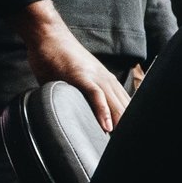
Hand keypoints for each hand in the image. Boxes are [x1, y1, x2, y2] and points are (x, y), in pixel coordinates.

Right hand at [11, 0, 129, 131]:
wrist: (48, 35)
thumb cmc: (59, 59)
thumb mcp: (77, 81)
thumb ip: (83, 97)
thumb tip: (80, 117)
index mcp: (108, 82)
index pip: (126, 106)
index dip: (131, 124)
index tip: (133, 141)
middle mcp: (106, 80)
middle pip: (125, 108)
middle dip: (129, 129)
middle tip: (130, 147)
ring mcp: (95, 77)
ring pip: (114, 103)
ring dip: (120, 124)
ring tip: (123, 144)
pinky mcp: (81, 76)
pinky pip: (95, 95)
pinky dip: (102, 111)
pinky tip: (107, 126)